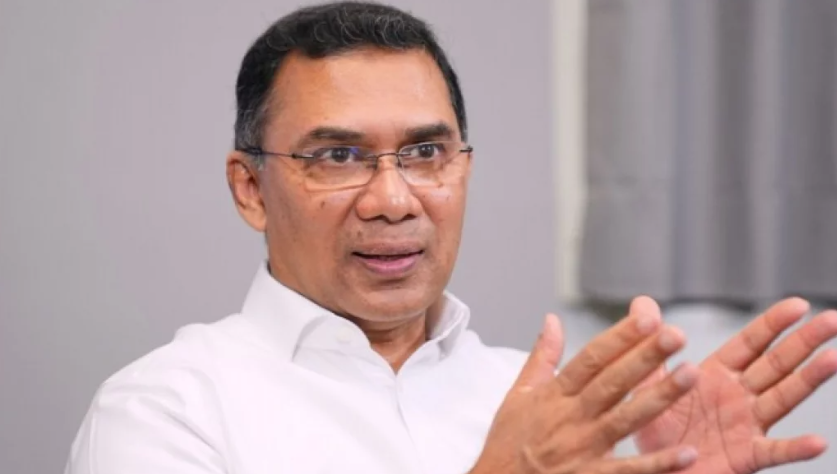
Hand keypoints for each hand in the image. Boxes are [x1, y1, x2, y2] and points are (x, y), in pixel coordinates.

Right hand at [473, 298, 700, 473]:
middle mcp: (572, 418)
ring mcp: (583, 449)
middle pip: (613, 382)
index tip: (648, 317)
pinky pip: (628, 471)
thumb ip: (541, 356)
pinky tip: (687, 453)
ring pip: (627, 419)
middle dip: (645, 357)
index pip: (591, 358)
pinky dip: (657, 465)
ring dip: (660, 398)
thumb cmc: (508, 443)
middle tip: (676, 334)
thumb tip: (552, 319)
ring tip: (691, 375)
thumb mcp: (518, 394)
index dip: (619, 337)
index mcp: (555, 394)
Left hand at [634, 298, 836, 473]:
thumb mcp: (647, 380)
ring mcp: (746, 426)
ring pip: (783, 398)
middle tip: (832, 319)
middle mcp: (739, 396)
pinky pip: (773, 452)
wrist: (651, 469)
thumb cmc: (654, 425)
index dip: (773, 323)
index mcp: (717, 374)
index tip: (799, 304)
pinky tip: (817, 442)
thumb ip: (650, 344)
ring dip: (809, 379)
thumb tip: (641, 302)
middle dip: (804, 341)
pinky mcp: (744, 457)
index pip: (750, 343)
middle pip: (776, 364)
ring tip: (833, 359)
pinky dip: (795, 448)